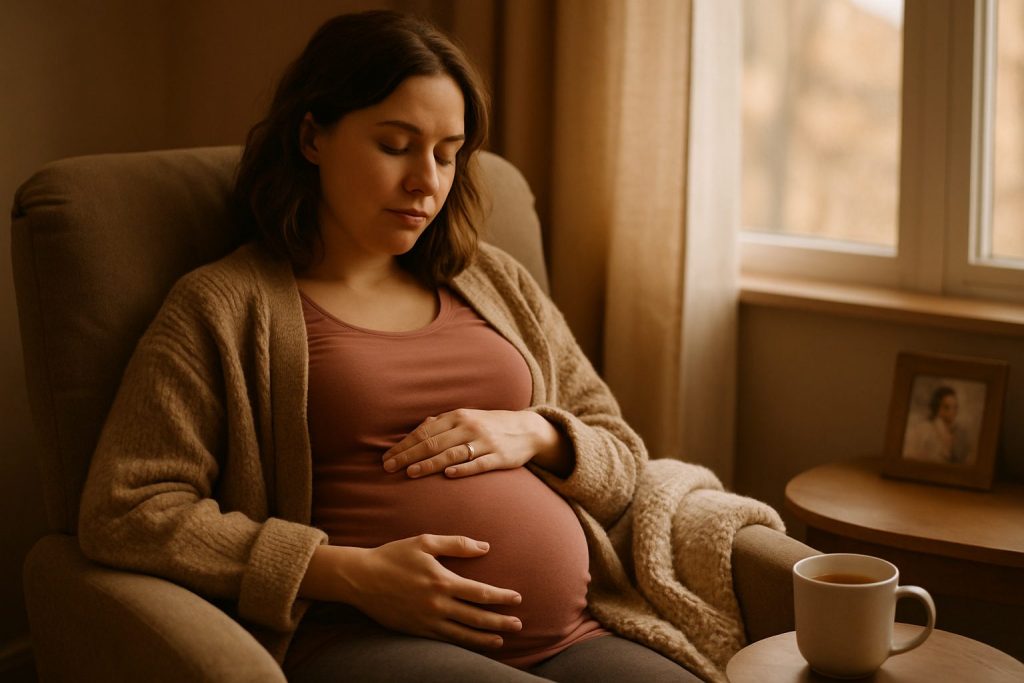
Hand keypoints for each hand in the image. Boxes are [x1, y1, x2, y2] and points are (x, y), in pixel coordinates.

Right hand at [300, 535, 522, 649]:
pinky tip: (473, 643)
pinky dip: (463, 644)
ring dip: (485, 638)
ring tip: (501, 640)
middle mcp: (437, 604)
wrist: (361, 578)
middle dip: (500, 621)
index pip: (479, 592)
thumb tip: (484, 547)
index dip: (501, 597)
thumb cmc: (394, 556)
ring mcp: (426, 620)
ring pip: (462, 634)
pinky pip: (445, 641)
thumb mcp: (425, 542)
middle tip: (518, 624)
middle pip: (476, 617)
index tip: (517, 598)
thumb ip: (456, 544)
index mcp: (441, 581)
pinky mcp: (416, 630)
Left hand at [382, 409, 568, 478]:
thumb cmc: (491, 424)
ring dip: (429, 464)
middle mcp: (469, 427)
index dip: (404, 445)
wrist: (527, 429)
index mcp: (458, 416)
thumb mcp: (467, 417)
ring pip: (451, 454)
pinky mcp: (498, 457)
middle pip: (433, 443)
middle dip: (408, 455)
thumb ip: (444, 422)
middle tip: (388, 467)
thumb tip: (421, 427)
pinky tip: (447, 475)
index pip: (425, 432)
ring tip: (410, 473)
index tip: (387, 457)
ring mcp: (484, 442)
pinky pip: (478, 464)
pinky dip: (462, 469)